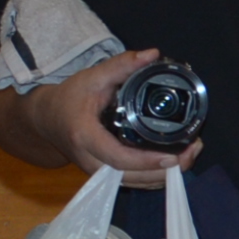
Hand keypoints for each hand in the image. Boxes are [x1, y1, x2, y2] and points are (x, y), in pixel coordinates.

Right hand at [43, 46, 198, 187]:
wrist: (46, 119)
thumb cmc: (68, 98)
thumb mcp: (92, 77)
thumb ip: (121, 65)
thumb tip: (153, 54)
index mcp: (86, 137)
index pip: (117, 158)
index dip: (146, 161)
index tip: (172, 156)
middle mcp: (91, 161)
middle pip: (131, 177)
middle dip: (164, 171)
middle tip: (192, 152)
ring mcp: (97, 171)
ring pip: (134, 183)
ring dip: (164, 175)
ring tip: (189, 155)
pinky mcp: (104, 174)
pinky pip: (132, 182)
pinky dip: (155, 176)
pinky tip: (174, 163)